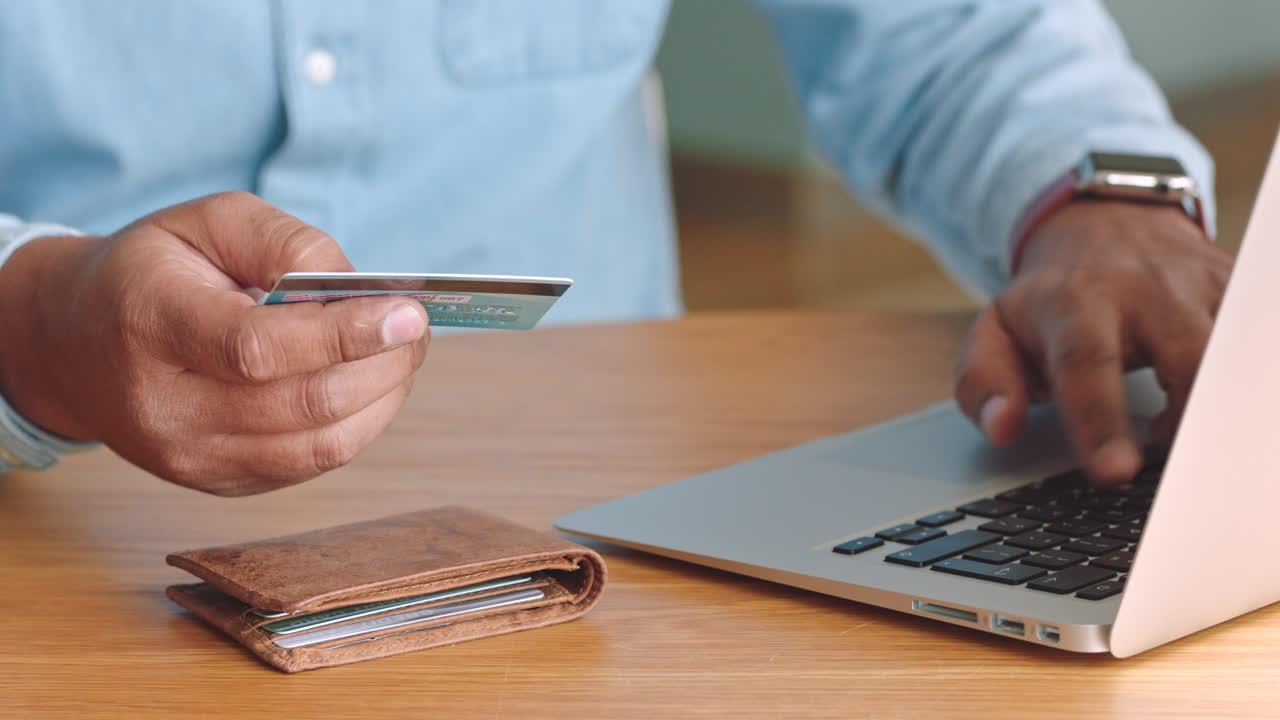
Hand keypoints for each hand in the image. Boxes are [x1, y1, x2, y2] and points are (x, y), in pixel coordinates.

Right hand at [0, 192, 429, 494]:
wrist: (77, 343)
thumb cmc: (155, 271)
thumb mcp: (209, 222)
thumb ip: (286, 243)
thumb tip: (358, 288)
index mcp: (151, 325)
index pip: (259, 348)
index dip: (345, 333)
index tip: (407, 312)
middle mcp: (165, 407)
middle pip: (303, 404)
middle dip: (383, 365)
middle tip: (415, 328)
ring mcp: (190, 457)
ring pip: (320, 446)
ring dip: (383, 398)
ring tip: (401, 354)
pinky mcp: (219, 483)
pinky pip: (312, 465)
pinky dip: (359, 424)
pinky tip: (369, 386)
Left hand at [954, 198, 1230, 482]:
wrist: (1108, 223)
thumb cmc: (1053, 298)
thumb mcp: (998, 330)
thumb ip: (985, 382)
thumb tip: (1002, 427)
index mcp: (1077, 301)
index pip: (1088, 360)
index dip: (1100, 419)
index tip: (1113, 471)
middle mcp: (1147, 289)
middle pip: (1187, 353)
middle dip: (1190, 416)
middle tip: (1178, 473)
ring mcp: (1202, 287)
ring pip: (1234, 351)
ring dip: (1220, 408)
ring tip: (1183, 440)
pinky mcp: (1240, 291)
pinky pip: (1256, 347)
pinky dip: (1246, 388)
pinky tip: (1219, 414)